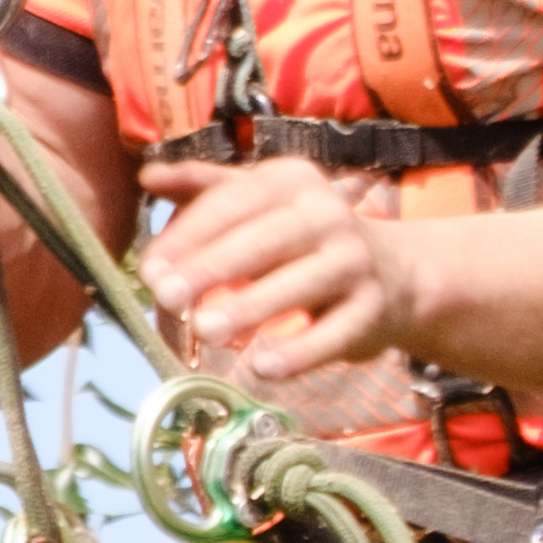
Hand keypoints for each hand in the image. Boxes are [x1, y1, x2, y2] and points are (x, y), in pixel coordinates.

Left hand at [142, 145, 424, 425]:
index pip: (232, 203)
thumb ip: (204, 190)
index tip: (149, 270)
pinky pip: (333, 334)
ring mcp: (354, 261)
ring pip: (299, 284)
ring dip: (249, 308)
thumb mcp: (260, 203)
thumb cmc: (304, 238)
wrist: (394, 274)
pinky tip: (261, 367)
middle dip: (210, 268)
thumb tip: (148, 175)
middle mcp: (326, 212)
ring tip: (205, 330)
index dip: (187, 236)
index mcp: (290, 180)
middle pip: (262, 240)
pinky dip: (298, 353)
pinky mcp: (372, 309)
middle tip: (165, 296)